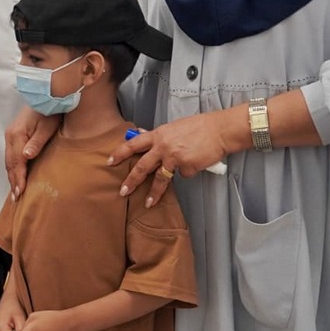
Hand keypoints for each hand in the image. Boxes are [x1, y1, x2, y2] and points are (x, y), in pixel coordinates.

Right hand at [4, 107, 59, 196]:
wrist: (47, 96)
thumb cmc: (51, 112)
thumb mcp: (47, 127)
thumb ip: (36, 142)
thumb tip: (26, 156)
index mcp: (17, 135)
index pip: (16, 162)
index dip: (18, 178)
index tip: (20, 193)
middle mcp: (10, 135)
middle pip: (10, 163)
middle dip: (13, 181)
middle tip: (16, 198)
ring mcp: (10, 135)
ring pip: (9, 160)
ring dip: (11, 176)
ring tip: (15, 191)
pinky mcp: (14, 134)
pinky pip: (11, 155)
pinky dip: (12, 167)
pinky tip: (16, 175)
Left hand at [114, 111, 237, 204]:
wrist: (220, 130)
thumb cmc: (199, 127)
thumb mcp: (173, 127)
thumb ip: (157, 134)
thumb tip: (139, 133)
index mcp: (159, 135)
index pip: (133, 144)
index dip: (119, 153)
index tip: (110, 162)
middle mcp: (163, 146)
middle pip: (142, 166)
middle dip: (131, 181)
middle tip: (122, 191)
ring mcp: (175, 157)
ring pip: (160, 178)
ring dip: (154, 193)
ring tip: (148, 203)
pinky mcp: (187, 166)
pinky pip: (185, 174)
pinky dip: (190, 171)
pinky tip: (197, 162)